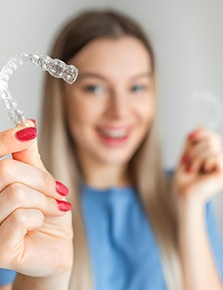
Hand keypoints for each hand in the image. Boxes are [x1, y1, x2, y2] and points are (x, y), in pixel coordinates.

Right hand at [0, 121, 72, 276]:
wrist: (56, 246)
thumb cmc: (47, 213)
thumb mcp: (40, 180)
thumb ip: (28, 156)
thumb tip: (27, 125)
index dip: (6, 140)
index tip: (28, 131)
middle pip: (6, 171)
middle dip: (41, 179)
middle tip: (59, 190)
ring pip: (16, 193)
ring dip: (45, 200)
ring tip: (54, 209)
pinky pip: (21, 217)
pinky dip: (40, 217)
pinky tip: (39, 226)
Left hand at [172, 127, 222, 206]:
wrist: (182, 194)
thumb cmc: (183, 178)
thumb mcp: (186, 155)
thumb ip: (193, 142)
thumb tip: (201, 125)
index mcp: (211, 156)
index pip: (213, 137)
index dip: (202, 133)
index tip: (190, 137)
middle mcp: (219, 161)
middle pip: (213, 139)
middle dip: (195, 149)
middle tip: (187, 162)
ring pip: (212, 148)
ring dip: (196, 157)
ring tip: (191, 169)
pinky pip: (217, 156)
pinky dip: (205, 161)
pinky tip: (202, 170)